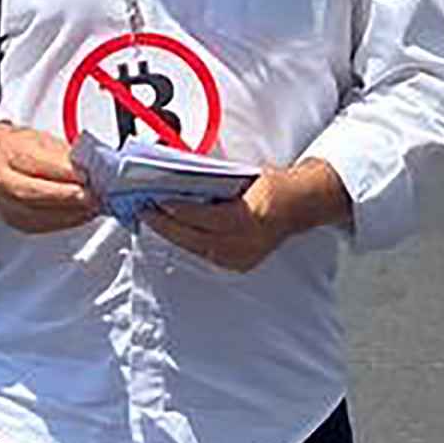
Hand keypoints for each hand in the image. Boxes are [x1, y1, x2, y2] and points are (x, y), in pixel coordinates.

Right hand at [0, 121, 102, 234]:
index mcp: (12, 152)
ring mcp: (7, 203)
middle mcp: (3, 179)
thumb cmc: (19, 148)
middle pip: (38, 193)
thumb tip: (89, 169)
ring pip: (42, 214)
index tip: (91, 176)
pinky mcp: (15, 221)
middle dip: (72, 197)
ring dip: (73, 212)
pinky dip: (66, 220)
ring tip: (93, 205)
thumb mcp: (43, 140)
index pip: (42, 165)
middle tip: (95, 195)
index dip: (69, 173)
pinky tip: (80, 213)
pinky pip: (44, 225)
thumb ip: (65, 155)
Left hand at [144, 167, 323, 273]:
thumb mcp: (242, 177)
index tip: (157, 202)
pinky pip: (206, 254)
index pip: (202, 218)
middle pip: (194, 238)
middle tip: (144, 212)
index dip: (177, 211)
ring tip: (154, 220)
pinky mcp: (239, 264)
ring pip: (196, 249)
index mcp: (248, 217)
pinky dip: (189, 242)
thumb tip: (181, 183)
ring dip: (173, 235)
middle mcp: (245, 243)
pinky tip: (175, 232)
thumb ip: (214, 184)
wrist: (299, 206)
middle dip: (165, 225)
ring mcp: (242, 258)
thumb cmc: (273, 186)